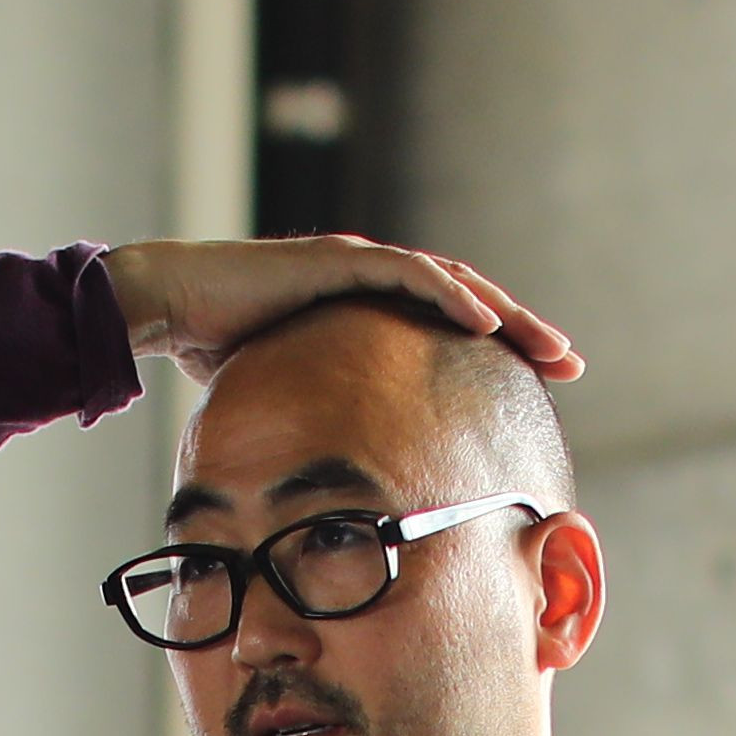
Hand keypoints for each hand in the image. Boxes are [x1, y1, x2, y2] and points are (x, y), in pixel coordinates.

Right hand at [99, 234, 579, 386]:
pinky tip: (485, 322)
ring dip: (504, 313)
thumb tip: (341, 474)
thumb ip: (326, 412)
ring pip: (452, 283)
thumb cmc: (217, 353)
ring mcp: (358, 264)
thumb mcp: (292, 390)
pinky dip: (451, 296)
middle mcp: (371, 278)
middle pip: (466, 300)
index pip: (448, 325)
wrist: (166, 308)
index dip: (498, 348)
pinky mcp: (338, 260)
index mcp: (368, 309)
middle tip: (569, 363)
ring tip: (547, 344)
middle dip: (521, 330)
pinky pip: (409, 275)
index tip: (540, 381)